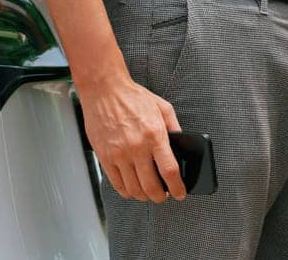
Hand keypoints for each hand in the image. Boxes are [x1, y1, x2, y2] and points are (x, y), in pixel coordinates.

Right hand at [79, 73, 186, 202]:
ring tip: (149, 192)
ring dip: (144, 197)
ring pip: (134, 189)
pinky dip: (127, 192)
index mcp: (154, 135)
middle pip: (151, 187)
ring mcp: (119, 154)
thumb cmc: (133, 97)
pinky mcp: (105, 157)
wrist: (105, 89)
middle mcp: (136, 147)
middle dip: (161, 197)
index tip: (180, 194)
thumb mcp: (163, 107)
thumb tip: (182, 149)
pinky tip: (132, 188)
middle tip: (165, 196)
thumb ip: (175, 128)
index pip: (169, 171)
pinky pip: (117, 184)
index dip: (177, 188)